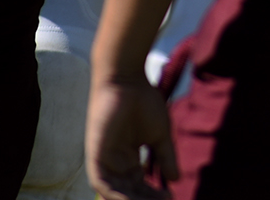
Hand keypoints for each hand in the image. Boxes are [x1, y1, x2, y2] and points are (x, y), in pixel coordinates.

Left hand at [86, 76, 176, 199]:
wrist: (127, 81)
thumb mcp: (160, 135)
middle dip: (146, 199)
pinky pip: (101, 183)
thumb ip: (165, 157)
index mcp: (128, 160)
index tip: (172, 197)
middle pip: (129, 191)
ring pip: (114, 191)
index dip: (155, 194)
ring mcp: (103, 161)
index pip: (140, 185)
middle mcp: (115, 164)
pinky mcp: (94, 156)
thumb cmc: (143, 102)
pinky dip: (114, 194)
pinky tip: (129, 199)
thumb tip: (176, 179)